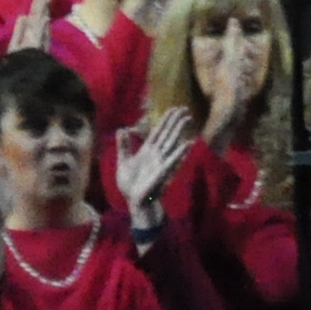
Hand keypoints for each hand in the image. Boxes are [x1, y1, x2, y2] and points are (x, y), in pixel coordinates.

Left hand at [112, 108, 197, 231]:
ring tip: (188, 119)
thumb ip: (124, 146)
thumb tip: (122, 129)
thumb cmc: (130, 183)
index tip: (173, 109)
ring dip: (180, 131)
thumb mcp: (123, 161)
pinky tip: (188, 143)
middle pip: (168, 133)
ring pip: (172, 142)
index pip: (158, 131)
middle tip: (185, 108)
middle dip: (176, 121)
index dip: (166, 120)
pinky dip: (180, 152)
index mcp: (147, 150)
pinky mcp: (162, 172)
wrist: (133, 201)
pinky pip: (172, 160)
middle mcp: (156, 154)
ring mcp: (161, 162)